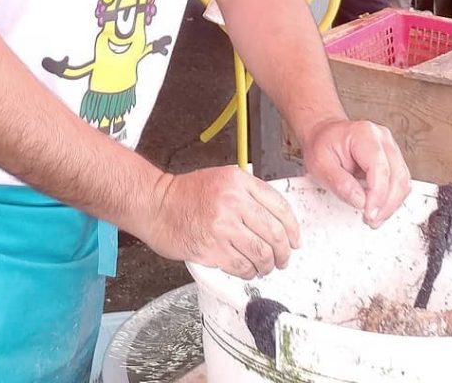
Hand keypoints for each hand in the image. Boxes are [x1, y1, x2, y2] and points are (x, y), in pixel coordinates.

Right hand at [144, 165, 299, 279]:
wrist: (156, 205)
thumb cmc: (187, 193)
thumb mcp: (222, 179)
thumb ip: (248, 193)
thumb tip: (275, 218)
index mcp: (239, 181)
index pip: (279, 206)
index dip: (292, 228)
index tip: (295, 240)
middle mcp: (233, 201)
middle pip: (274, 232)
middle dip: (283, 251)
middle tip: (283, 260)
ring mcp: (223, 226)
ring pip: (260, 253)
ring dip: (267, 265)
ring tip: (265, 267)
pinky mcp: (212, 248)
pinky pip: (241, 266)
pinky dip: (249, 272)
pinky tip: (248, 270)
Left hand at [300, 118, 410, 227]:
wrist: (323, 134)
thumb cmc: (321, 145)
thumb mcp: (320, 164)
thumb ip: (340, 183)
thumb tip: (360, 201)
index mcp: (364, 134)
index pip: (380, 168)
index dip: (377, 195)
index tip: (369, 213)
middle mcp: (382, 138)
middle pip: (397, 175)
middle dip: (386, 204)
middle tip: (371, 220)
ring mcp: (390, 147)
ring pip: (403, 180)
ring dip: (391, 203)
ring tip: (374, 216)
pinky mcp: (392, 158)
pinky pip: (400, 181)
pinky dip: (392, 198)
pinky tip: (379, 207)